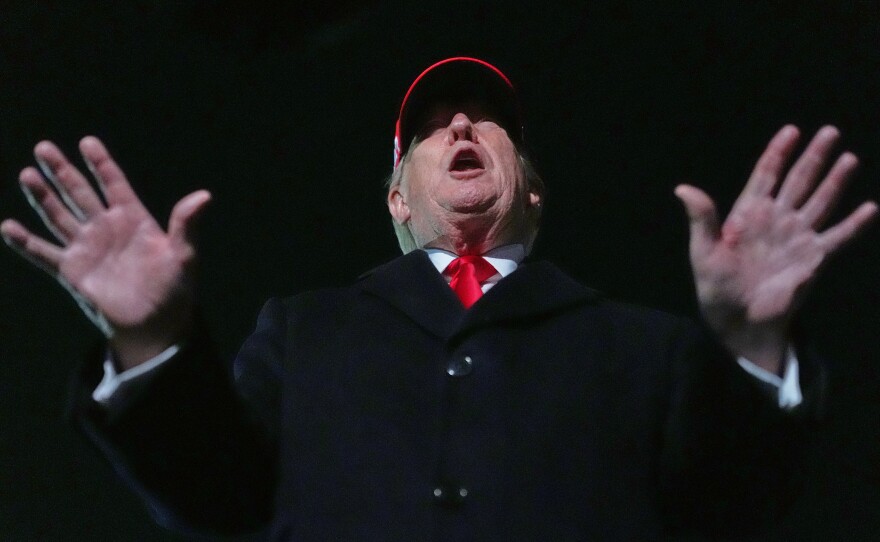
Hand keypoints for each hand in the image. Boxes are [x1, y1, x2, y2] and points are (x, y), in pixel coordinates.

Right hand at [1, 137, 210, 368]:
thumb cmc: (174, 291)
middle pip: (80, 193)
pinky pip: (44, 253)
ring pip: (59, 215)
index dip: (101, 164)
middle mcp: (107, 229)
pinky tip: (9, 227)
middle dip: (63, 171)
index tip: (87, 142)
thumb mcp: (183, 256)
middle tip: (45, 147)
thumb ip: (185, 224)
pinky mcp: (72, 272)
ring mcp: (87, 248)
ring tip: (27, 175)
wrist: (155, 326)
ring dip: (43, 197)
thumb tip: (204, 196)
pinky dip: (26, 242)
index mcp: (134, 220)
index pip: (114, 184)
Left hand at [675, 125, 877, 372]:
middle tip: (830, 131)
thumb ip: (701, 219)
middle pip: (798, 181)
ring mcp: (797, 237)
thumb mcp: (703, 251)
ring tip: (849, 159)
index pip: (765, 175)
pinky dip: (854, 225)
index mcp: (748, 214)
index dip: (778, 153)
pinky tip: (869, 208)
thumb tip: (682, 188)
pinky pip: (838, 237)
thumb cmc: (716, 286)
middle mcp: (776, 219)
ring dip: (835, 181)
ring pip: (821, 202)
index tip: (791, 131)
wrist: (738, 319)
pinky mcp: (813, 258)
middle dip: (814, 157)